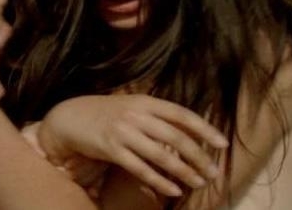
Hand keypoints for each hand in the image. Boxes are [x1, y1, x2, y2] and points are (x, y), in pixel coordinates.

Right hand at [37, 94, 228, 198]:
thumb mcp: (132, 106)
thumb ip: (157, 115)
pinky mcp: (111, 149)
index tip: (222, 144)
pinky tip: (174, 190)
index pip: (181, 114)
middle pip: (175, 137)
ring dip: (184, 171)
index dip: (204, 129)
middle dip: (198, 156)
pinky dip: (159, 181)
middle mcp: (136, 114)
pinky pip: (140, 169)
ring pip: (161, 155)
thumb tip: (190, 131)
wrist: (70, 117)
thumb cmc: (107, 113)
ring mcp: (123, 131)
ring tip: (199, 182)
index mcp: (145, 101)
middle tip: (213, 171)